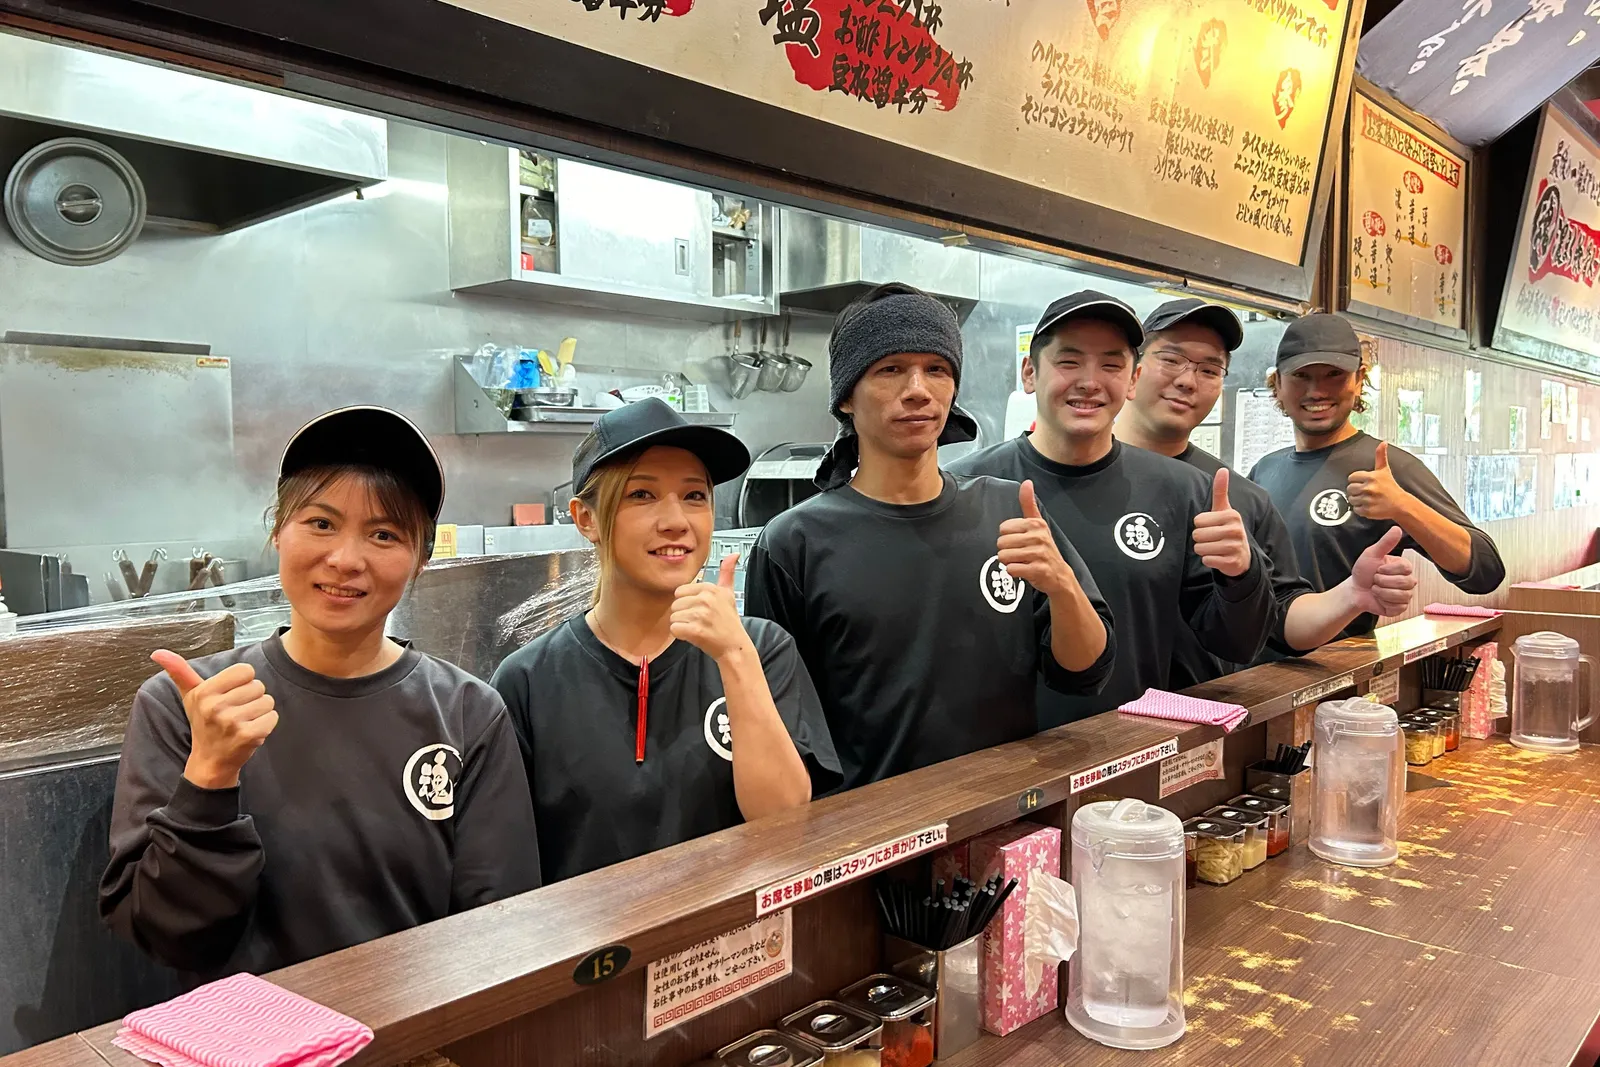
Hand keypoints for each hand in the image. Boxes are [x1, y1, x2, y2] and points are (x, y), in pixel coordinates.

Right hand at [153, 649, 277, 790]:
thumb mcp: (190, 696)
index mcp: (204, 692)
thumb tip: (158, 652)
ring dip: (260, 711)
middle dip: (252, 698)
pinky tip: (251, 731)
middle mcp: (215, 706)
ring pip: (268, 701)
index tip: (231, 695)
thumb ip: (179, 671)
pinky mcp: (248, 735)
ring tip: (243, 721)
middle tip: (236, 712)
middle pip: (259, 685)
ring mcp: (232, 722)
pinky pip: (273, 717)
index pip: (245, 670)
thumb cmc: (203, 722)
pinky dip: (267, 724)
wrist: (210, 760)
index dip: (243, 682)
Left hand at [671, 556, 754, 663]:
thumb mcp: (729, 594)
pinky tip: (693, 636)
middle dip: (683, 615)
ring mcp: (701, 615)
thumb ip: (727, 573)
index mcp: (710, 588)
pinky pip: (674, 629)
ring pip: (673, 617)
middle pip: (675, 605)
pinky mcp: (695, 630)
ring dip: (682, 625)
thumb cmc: (729, 621)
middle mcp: (706, 599)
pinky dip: (681, 635)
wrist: (734, 646)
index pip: (680, 592)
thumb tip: (734, 555)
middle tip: (699, 621)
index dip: (687, 603)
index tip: (700, 610)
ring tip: (697, 628)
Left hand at [997, 481, 1079, 598]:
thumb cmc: (1044, 548)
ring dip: (1009, 562)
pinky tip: (1025, 570)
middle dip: (1007, 551)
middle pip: (1001, 543)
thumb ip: (1028, 504)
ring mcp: (1039, 554)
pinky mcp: (1038, 570)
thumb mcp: (1038, 524)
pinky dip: (1014, 572)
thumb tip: (1027, 482)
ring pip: (1004, 556)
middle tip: (1020, 554)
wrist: (1059, 575)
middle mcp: (1039, 537)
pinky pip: (1011, 569)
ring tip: (1022, 561)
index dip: (1008, 537)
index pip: (1003, 528)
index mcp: (1036, 524)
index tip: (1020, 541)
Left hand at [1192, 468, 1251, 577]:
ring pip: (1200, 548)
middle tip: (1213, 539)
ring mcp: (1235, 547)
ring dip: (1204, 550)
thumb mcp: (1224, 509)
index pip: (1198, 521)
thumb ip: (1220, 490)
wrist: (1242, 555)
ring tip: (1215, 547)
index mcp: (1232, 515)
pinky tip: (1218, 557)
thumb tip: (1222, 469)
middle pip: (1197, 535)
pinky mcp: (1232, 562)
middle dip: (1201, 539)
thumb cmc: (1228, 529)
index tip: (1212, 526)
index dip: (1201, 525)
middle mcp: (1235, 530)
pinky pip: (1207, 560)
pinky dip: (1209, 560)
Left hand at [1347, 442, 1414, 521]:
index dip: (1356, 480)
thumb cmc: (1391, 486)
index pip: (1351, 477)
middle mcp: (1369, 488)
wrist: (1400, 504)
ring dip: (1357, 499)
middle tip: (1365, 491)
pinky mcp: (1368, 511)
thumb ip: (1380, 456)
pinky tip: (1368, 505)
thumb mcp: (1384, 470)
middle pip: (1350, 489)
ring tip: (1366, 498)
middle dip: (1355, 490)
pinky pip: (1355, 510)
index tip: (1363, 482)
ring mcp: (1368, 500)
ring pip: (1351, 499)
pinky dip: (1360, 509)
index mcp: (1371, 477)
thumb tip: (1383, 442)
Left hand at [1350, 526, 1417, 617]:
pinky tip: (1379, 599)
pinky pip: (1398, 607)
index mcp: (1404, 567)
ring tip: (1375, 589)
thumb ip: (1385, 543)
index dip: (1388, 570)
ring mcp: (1406, 595)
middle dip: (1383, 581)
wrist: (1355, 590)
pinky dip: (1384, 603)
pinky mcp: (1401, 608)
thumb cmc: (1364, 571)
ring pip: (1402, 596)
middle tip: (1374, 580)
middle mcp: (1408, 581)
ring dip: (1382, 593)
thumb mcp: (1371, 554)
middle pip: (1405, 582)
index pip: (1406, 568)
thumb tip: (1397, 528)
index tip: (1378, 569)